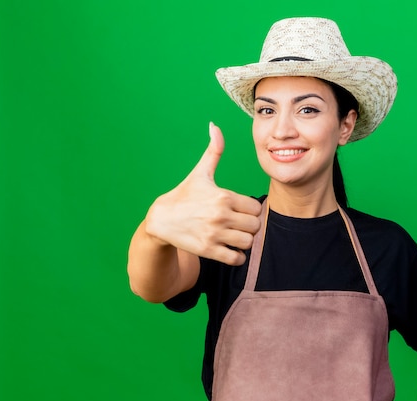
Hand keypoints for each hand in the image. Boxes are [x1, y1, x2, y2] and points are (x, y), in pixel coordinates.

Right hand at [144, 122, 261, 265]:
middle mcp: (220, 215)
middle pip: (255, 226)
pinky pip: (236, 259)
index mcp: (223, 196)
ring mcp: (214, 234)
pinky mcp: (208, 250)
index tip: (241, 210)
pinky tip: (229, 248)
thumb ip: (214, 151)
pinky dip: (236, 256)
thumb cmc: (184, 195)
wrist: (161, 220)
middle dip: (250, 226)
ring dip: (245, 241)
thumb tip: (215, 126)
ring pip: (248, 242)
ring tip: (235, 236)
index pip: (256, 208)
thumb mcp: (200, 173)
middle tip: (240, 225)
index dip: (251, 210)